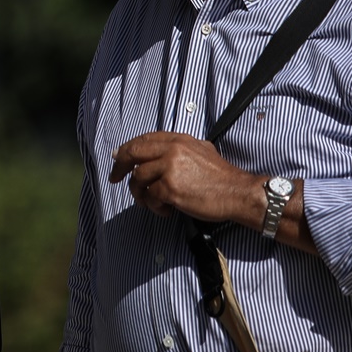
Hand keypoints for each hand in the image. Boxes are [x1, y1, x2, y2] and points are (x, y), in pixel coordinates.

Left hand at [109, 132, 255, 223]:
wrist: (237, 192)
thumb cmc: (221, 177)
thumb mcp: (201, 150)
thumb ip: (179, 148)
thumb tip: (154, 151)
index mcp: (178, 139)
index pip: (143, 139)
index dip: (126, 149)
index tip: (117, 158)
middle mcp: (172, 150)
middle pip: (133, 153)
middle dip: (120, 167)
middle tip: (115, 178)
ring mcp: (170, 168)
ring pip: (138, 179)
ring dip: (140, 194)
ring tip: (151, 203)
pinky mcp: (171, 188)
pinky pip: (150, 197)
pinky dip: (155, 207)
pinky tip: (167, 211)